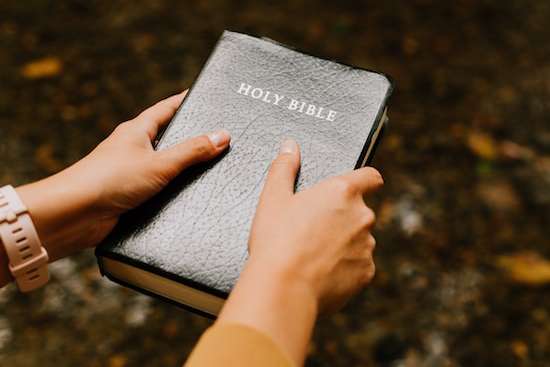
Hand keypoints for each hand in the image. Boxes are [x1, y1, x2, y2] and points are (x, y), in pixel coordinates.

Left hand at [2, 92, 229, 272]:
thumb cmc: (110, 180)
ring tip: (208, 167)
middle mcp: (133, 148)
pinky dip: (173, 190)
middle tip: (214, 134)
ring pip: (163, 165)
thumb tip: (222, 136)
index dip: (184, 102)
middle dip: (188, 136)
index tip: (201, 96)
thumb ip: (192, 151)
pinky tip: (187, 195)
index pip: (166, 109)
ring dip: (182, 168)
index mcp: (137, 131)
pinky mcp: (131, 195)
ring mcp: (131, 172)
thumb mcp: (160, 163)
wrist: (75, 213)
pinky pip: (158, 188)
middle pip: (167, 137)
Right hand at [218, 139, 381, 364]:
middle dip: (343, 218)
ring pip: (360, 240)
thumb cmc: (276, 240)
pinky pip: (358, 266)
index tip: (355, 187)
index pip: (371, 177)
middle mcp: (362, 216)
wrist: (283, 288)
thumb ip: (284, 168)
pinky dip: (345, 268)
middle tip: (313, 230)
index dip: (365, 180)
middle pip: (360, 211)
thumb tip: (290, 145)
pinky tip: (321, 274)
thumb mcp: (273, 198)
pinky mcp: (366, 273)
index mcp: (342, 192)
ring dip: (344, 243)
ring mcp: (367, 246)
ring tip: (313, 255)